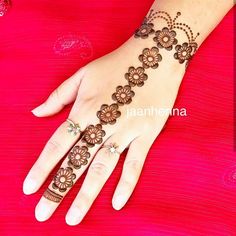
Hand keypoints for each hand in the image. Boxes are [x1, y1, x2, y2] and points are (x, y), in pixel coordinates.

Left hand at [23, 36, 184, 224]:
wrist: (154, 56)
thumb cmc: (116, 64)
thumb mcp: (82, 74)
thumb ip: (58, 96)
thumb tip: (36, 112)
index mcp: (84, 109)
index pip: (57, 144)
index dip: (41, 167)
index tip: (29, 188)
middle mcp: (102, 124)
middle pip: (76, 162)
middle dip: (58, 189)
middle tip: (43, 214)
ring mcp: (126, 131)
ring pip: (102, 168)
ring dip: (86, 194)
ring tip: (73, 218)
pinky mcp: (146, 134)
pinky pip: (135, 164)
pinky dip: (126, 184)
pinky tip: (116, 203)